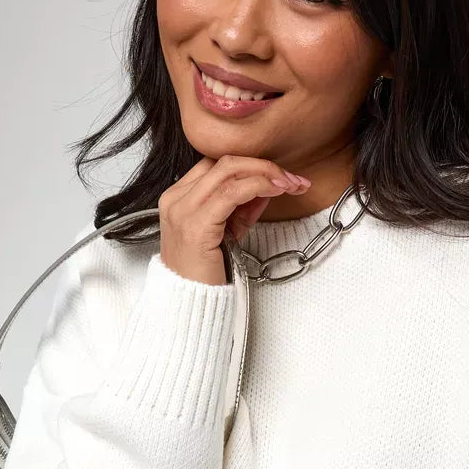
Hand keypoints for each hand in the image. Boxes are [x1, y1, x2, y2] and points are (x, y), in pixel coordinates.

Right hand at [158, 155, 310, 284]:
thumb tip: (267, 187)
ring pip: (229, 171)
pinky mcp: (196, 225)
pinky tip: (276, 191)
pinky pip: (232, 193)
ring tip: (290, 184)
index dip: (252, 164)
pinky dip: (258, 186)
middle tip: (292, 179)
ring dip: (266, 174)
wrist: (190, 306)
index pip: (216, 165)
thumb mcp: (226, 234)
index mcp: (178, 197)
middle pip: (224, 162)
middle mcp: (176, 199)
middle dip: (264, 165)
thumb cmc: (205, 275)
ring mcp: (183, 211)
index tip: (281, 176)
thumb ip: (243, 208)